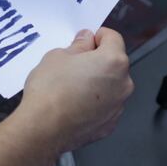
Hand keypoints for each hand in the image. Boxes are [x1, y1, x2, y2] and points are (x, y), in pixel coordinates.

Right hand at [20, 28, 131, 153]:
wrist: (43, 129)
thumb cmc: (50, 90)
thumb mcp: (58, 56)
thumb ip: (78, 45)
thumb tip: (86, 41)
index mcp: (114, 61)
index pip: (113, 38)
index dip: (97, 36)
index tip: (84, 41)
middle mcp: (123, 84)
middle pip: (114, 64)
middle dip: (97, 61)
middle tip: (74, 66)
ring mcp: (118, 107)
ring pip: (111, 86)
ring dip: (97, 83)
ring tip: (72, 88)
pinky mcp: (109, 125)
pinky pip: (105, 107)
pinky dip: (94, 103)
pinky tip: (75, 105)